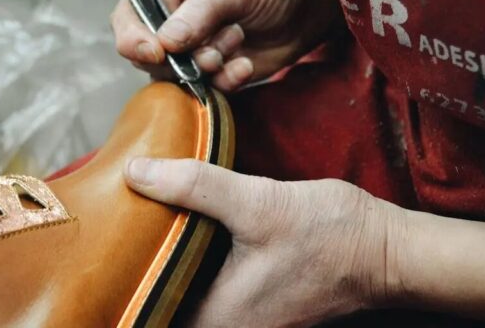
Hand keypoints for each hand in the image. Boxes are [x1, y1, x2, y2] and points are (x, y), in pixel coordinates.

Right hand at [110, 0, 337, 91]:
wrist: (308, 10)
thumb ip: (200, 13)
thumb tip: (166, 41)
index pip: (128, 17)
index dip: (133, 38)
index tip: (157, 51)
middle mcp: (170, 24)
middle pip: (148, 56)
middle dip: (184, 57)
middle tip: (217, 46)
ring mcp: (190, 53)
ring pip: (176, 77)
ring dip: (209, 66)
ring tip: (238, 42)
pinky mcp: (212, 75)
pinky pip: (205, 90)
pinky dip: (227, 81)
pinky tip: (246, 64)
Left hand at [124, 158, 406, 326]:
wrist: (387, 251)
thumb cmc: (331, 236)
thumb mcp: (258, 203)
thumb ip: (195, 187)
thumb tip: (136, 170)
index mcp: (216, 319)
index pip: (144, 314)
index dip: (116, 290)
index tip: (97, 254)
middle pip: (160, 304)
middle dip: (136, 271)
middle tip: (112, 228)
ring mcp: (241, 318)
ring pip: (183, 295)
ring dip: (163, 264)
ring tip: (137, 224)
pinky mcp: (253, 301)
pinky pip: (205, 287)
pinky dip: (189, 261)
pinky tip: (181, 228)